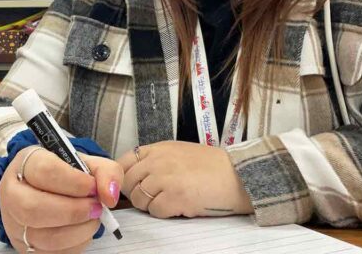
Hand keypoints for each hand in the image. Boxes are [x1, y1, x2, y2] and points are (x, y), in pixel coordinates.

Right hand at [0, 146, 122, 252]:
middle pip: (34, 208)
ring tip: (92, 218)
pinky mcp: (24, 246)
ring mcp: (14, 222)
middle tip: (95, 207)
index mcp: (25, 163)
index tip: (92, 187)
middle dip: (73, 211)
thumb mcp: (88, 163)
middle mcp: (12, 193)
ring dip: (77, 230)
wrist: (50, 190)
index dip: (74, 182)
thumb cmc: (66, 174)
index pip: (45, 171)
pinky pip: (50, 253)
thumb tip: (110, 196)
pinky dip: (74, 244)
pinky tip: (81, 230)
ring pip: (42, 236)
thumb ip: (105, 171)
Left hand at [116, 141, 252, 218]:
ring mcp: (165, 179)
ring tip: (172, 200)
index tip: (131, 186)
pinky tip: (181, 206)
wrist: (237, 176)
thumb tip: (134, 177)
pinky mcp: (174, 197)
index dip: (123, 178)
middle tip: (156, 196)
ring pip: (139, 199)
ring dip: (152, 205)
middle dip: (138, 193)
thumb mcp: (179, 153)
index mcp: (159, 148)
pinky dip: (165, 213)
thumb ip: (156, 160)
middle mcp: (158, 161)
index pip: (124, 162)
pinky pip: (155, 211)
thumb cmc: (212, 167)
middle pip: (128, 183)